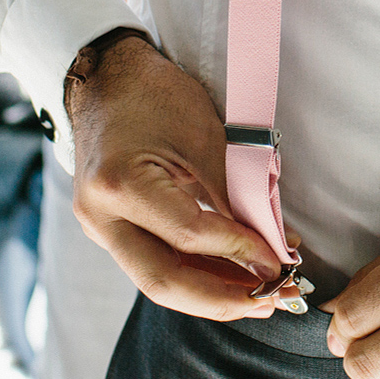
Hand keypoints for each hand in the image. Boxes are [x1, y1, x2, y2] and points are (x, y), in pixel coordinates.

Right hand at [66, 34, 302, 319]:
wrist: (105, 77)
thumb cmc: (155, 94)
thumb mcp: (204, 136)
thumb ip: (236, 194)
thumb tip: (275, 244)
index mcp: (119, 184)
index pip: (188, 235)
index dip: (239, 250)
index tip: (280, 259)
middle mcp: (100, 215)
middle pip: (163, 280)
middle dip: (221, 299)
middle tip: (271, 301)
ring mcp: (100, 227)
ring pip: (158, 280)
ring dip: (211, 293)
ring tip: (259, 298)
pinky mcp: (110, 230)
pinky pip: (154, 263)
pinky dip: (195, 275)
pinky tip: (231, 281)